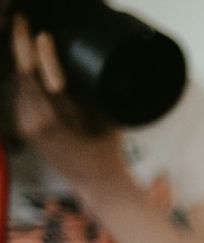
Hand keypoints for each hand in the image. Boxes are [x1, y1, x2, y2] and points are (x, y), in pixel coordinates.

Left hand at [10, 13, 133, 192]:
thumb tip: (74, 64)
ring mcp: (28, 125)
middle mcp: (39, 120)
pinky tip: (27, 69)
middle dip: (20, 46)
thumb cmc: (106, 147)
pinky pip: (18, 97)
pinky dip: (22, 79)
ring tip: (23, 40)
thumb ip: (85, 90)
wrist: (96, 179)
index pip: (42, 74)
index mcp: (62, 114)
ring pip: (17, 84)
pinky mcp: (23, 129)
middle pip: (22, 73)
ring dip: (19, 61)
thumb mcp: (104, 114)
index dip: (38, 51)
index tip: (41, 34)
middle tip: (21, 22)